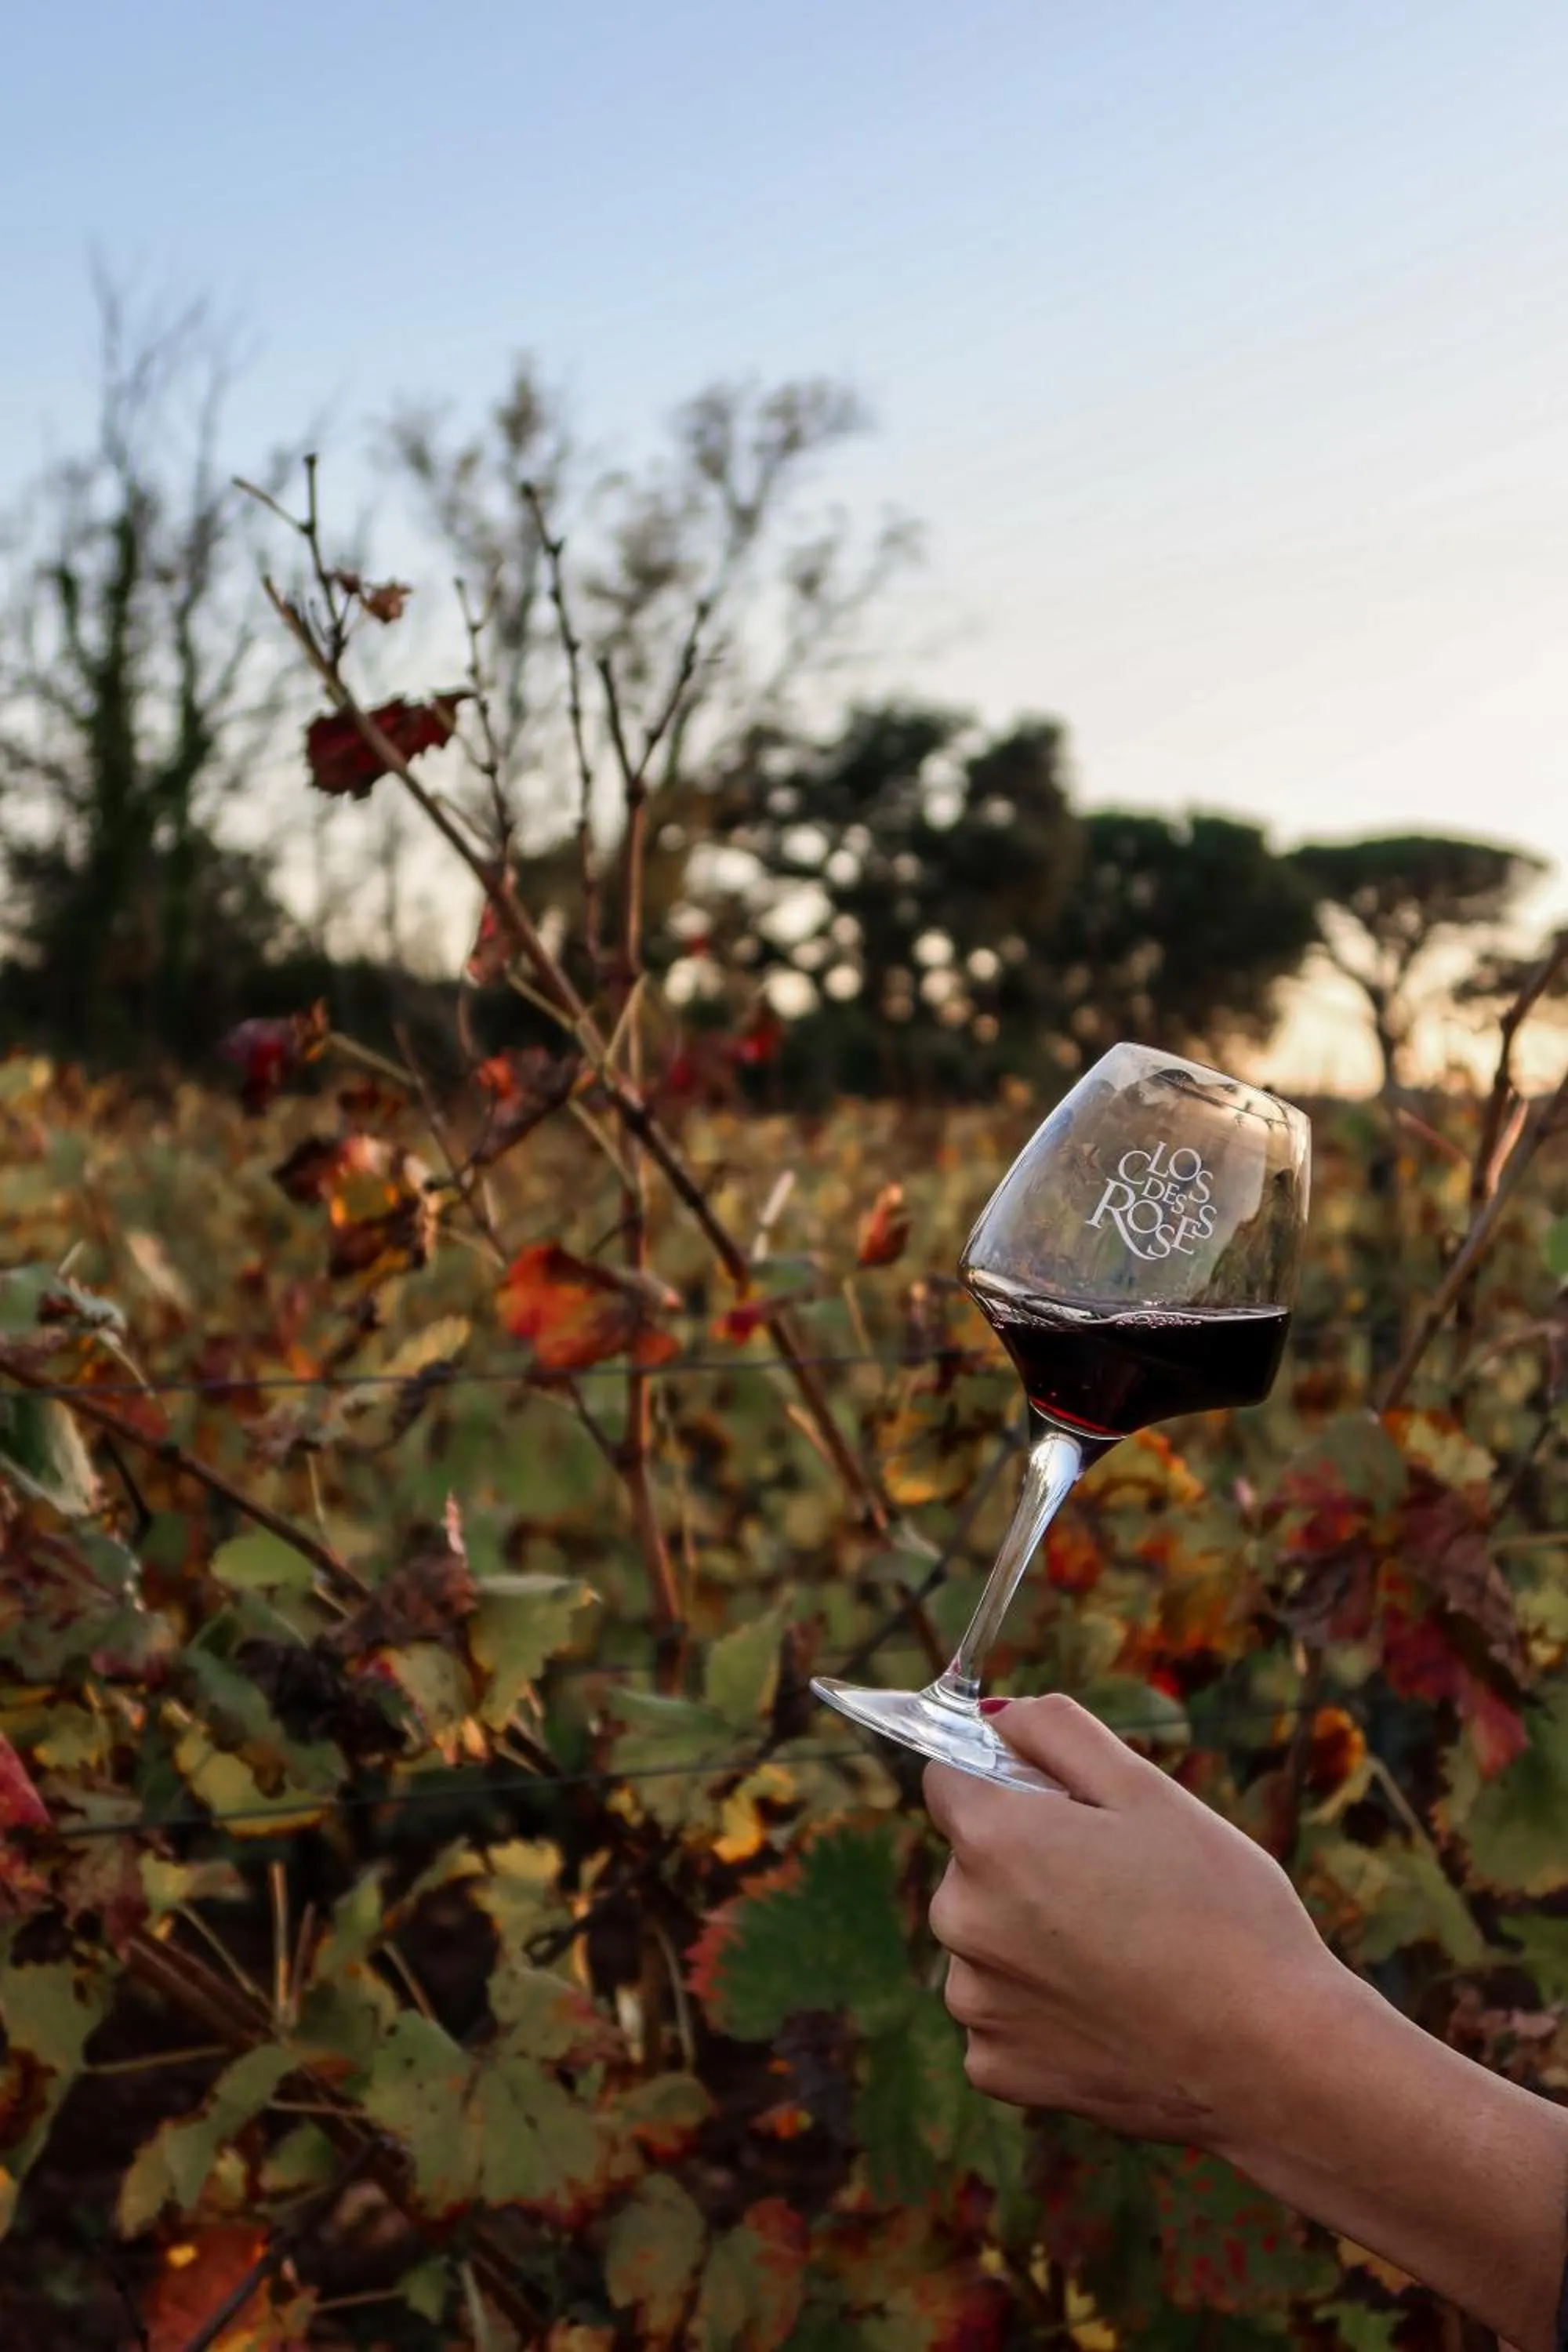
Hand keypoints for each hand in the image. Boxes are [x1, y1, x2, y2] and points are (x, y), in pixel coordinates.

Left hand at [925, 1693, 1343, 2147]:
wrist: (1274, 2058)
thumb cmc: (1224, 1912)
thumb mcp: (1149, 1790)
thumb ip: (1056, 1732)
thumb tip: (995, 1717)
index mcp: (992, 1839)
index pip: (950, 1778)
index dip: (1012, 1784)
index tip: (1070, 1812)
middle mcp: (960, 1920)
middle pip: (972, 1863)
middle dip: (1027, 1862)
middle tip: (1121, 1889)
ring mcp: (975, 2003)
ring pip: (988, 1940)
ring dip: (1034, 1938)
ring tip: (1128, 1956)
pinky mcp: (997, 2069)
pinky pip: (1003, 2013)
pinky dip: (1044, 2011)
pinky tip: (1112, 2014)